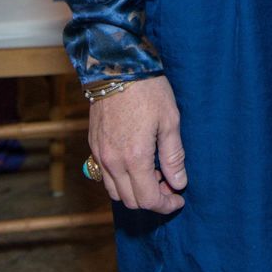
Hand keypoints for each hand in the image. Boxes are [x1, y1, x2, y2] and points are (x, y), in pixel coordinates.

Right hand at [88, 75, 186, 212]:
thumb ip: (173, 156)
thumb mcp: (170, 120)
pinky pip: (105, 176)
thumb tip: (179, 182)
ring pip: (115, 192)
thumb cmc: (148, 90)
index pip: (148, 199)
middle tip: (170, 186)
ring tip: (154, 175)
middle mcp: (113, 161)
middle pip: (130, 201)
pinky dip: (121, 180)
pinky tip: (137, 165)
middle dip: (152, 200)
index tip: (178, 199)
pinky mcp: (93, 145)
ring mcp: (99, 154)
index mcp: (135, 158)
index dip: (165, 205)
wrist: (117, 67)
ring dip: (135, 192)